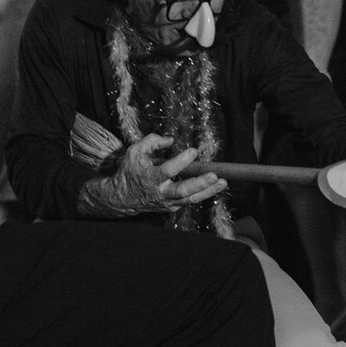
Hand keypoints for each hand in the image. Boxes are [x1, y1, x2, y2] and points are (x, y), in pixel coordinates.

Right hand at [78, 133, 226, 216]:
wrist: (122, 198)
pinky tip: (215, 185)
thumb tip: (171, 140)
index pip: (167, 170)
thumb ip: (152, 142)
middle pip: (182, 191)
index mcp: (150, 177)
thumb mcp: (135, 151)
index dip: (181, 161)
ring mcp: (168, 202)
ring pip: (190, 199)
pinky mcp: (173, 207)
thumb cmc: (130, 171)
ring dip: (208, 191)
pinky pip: (190, 200)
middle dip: (199, 184)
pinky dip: (203, 194)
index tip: (193, 151)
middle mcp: (160, 193)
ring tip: (223, 182)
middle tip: (214, 176)